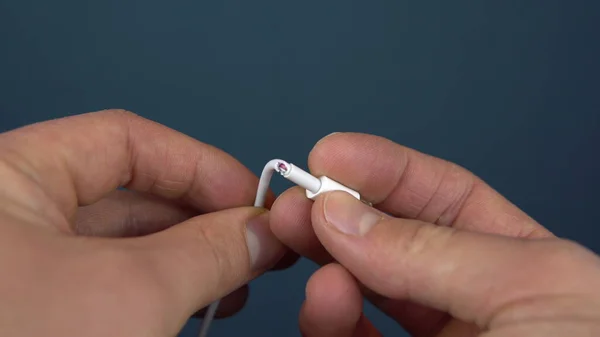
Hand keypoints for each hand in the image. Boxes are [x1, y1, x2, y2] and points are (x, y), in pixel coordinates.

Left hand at [0, 110, 287, 336]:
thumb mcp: (132, 293)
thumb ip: (208, 250)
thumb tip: (262, 231)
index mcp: (7, 179)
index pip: (123, 140)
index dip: (197, 164)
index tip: (251, 199)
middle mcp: (11, 217)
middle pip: (130, 193)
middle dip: (202, 218)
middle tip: (258, 242)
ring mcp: (24, 269)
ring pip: (125, 244)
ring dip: (191, 257)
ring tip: (239, 280)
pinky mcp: (42, 311)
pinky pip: (113, 285)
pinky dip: (165, 290)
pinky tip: (202, 305)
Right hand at [271, 133, 599, 335]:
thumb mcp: (532, 292)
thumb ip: (434, 250)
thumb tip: (344, 212)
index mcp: (522, 267)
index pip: (445, 199)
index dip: (388, 170)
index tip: (333, 154)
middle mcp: (471, 304)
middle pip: (391, 241)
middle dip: (342, 211)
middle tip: (298, 198)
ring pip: (360, 291)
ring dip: (328, 262)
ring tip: (308, 244)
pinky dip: (329, 318)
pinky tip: (325, 299)